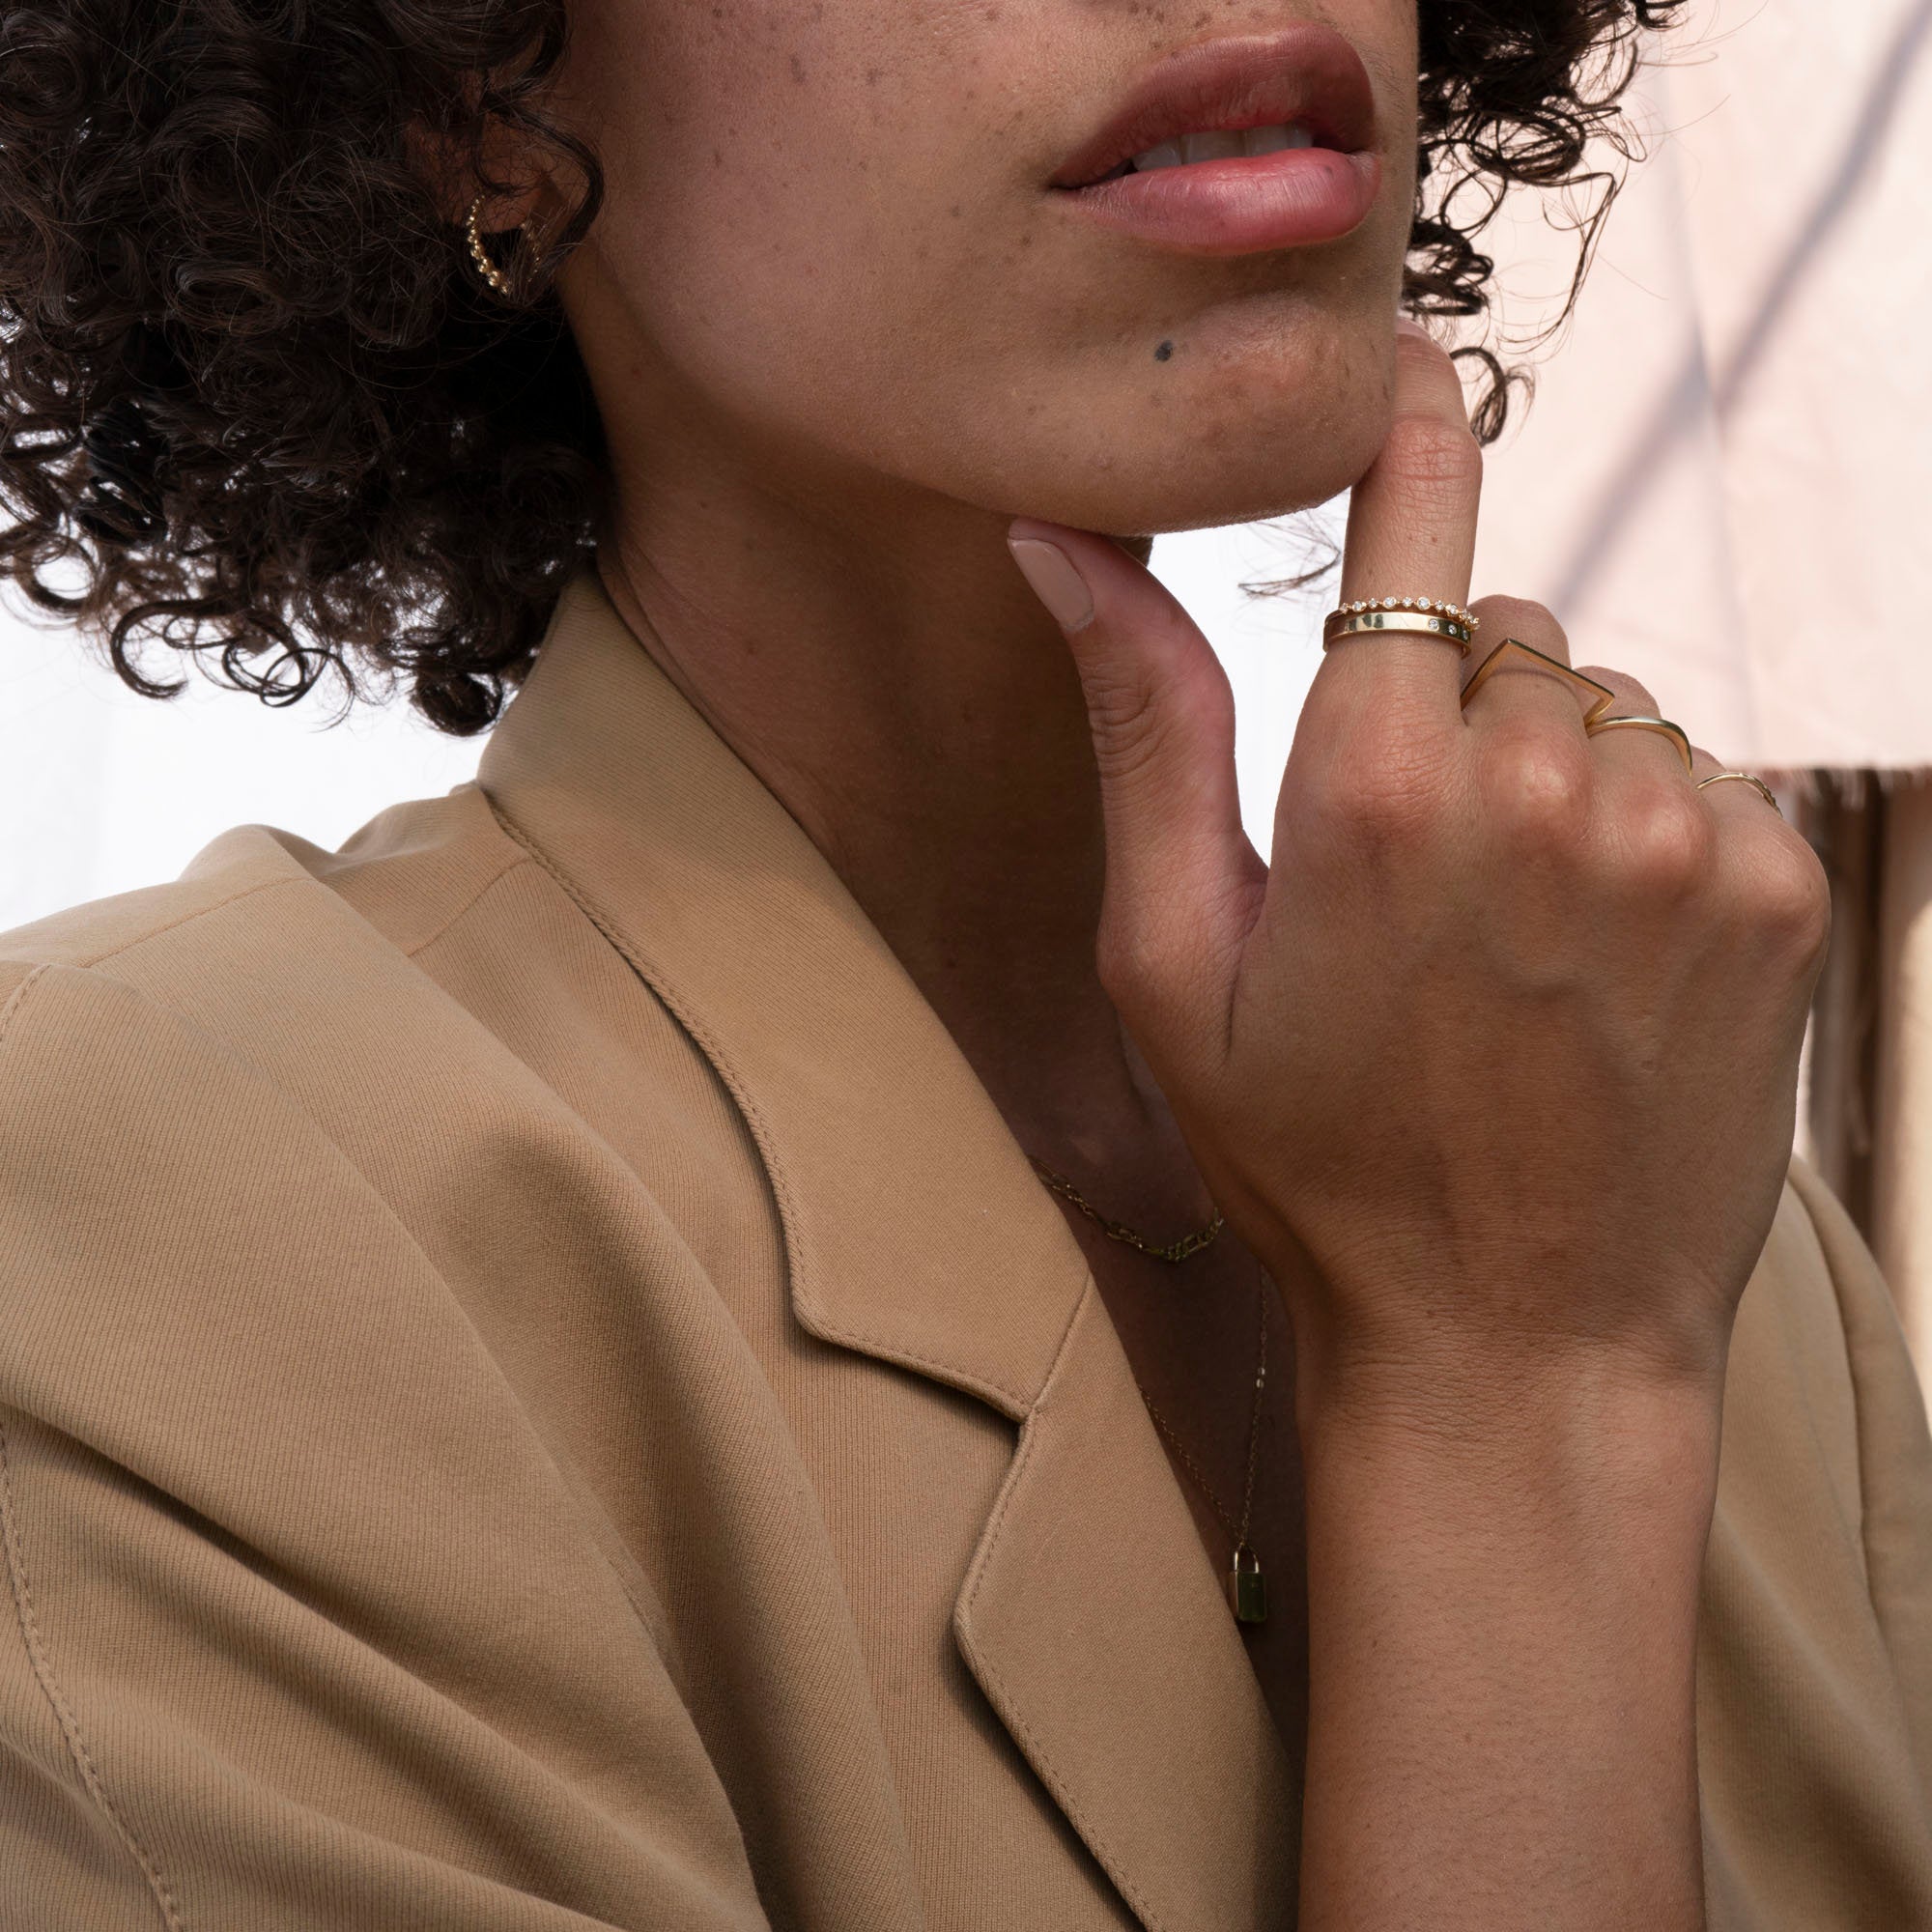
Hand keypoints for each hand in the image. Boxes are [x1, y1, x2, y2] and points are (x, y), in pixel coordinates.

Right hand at [1007, 325, 1831, 1423]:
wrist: (1517, 1342)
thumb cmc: (1313, 1167)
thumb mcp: (1174, 970)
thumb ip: (1142, 731)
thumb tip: (1063, 542)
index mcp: (1375, 791)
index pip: (1414, 509)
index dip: (1406, 421)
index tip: (1408, 369)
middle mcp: (1547, 782)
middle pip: (1501, 634)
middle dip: (1448, 709)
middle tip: (1406, 875)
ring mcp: (1682, 833)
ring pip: (1603, 701)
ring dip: (1552, 774)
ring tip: (1506, 939)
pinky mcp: (1774, 888)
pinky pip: (1695, 776)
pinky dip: (1644, 835)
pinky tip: (1595, 964)